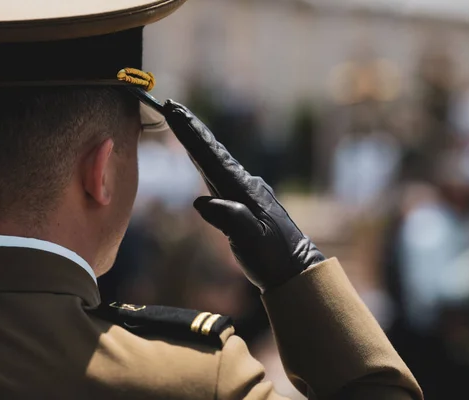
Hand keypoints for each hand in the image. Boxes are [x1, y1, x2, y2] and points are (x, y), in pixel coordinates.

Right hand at [162, 100, 324, 291]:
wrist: (295, 270)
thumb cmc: (274, 258)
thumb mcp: (253, 241)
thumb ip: (230, 219)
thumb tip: (201, 202)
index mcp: (245, 190)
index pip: (213, 157)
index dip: (192, 135)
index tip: (175, 112)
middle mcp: (245, 185)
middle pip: (213, 152)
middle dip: (192, 130)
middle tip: (173, 106)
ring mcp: (246, 193)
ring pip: (216, 161)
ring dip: (198, 142)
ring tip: (182, 123)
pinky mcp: (244, 204)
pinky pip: (220, 176)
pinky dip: (206, 161)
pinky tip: (201, 158)